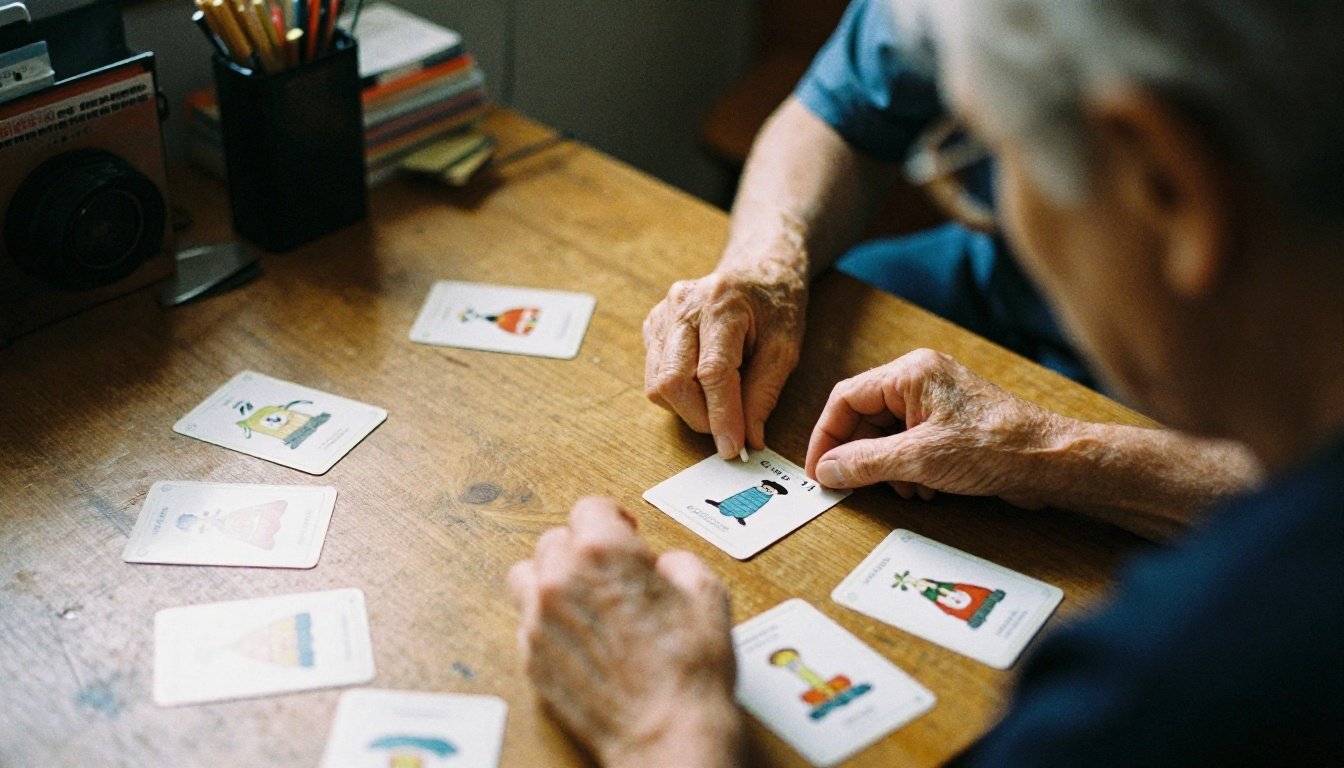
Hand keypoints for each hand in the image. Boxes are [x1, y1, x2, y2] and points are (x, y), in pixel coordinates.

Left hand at [508, 497, 743, 767]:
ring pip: (529, 575)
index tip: (622, 530)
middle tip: (610, 570)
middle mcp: (562, 579)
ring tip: (583, 596)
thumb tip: (664, 567)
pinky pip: (527, 621)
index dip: (612, 518)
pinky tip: (578, 634)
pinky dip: (547, 620)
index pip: (590, 507)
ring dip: (553, 578)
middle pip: (556, 539)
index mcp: (604, 551)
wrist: (665, 732)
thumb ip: (678, 563)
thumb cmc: (687, 670)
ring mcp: (540, 619)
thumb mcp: (707, 594)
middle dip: (583, 548)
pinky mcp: (531, 657)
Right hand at [643, 268, 805, 458]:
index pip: (712, 373)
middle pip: (673, 381)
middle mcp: (683, 305)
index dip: (722, 416)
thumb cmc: (775, 304)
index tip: (733, 448)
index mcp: (721, 303)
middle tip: (728, 430)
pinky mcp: (653, 326)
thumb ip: (764, 394)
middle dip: (700, 417)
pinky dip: (678, 394)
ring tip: (718, 406)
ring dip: (687, 409)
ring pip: (658, 384)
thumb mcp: (785, 348)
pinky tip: (702, 386)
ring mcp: (663, 314)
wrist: (758, 269)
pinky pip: (654, 376)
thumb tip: (748, 439)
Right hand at [804, 349, 1072, 507]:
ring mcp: (936, 401)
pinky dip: (908, 468)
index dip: (826, 436)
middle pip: (865, 417)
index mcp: (910, 373)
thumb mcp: (919, 459)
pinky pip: (910, 443)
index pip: (846, 398)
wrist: (1051, 461)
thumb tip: (826, 469)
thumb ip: (864, 463)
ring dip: (886, 467)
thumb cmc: (996, 447)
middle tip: (853, 486)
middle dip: (861, 455)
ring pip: (887, 434)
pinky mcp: (950, 424)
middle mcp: (920, 380)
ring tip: (905, 488)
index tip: (818, 469)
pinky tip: (925, 488)